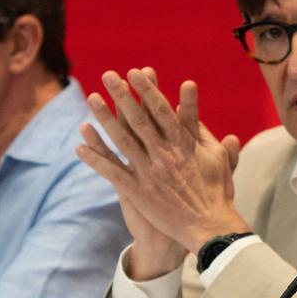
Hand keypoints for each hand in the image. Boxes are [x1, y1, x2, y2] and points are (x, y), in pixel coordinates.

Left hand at [76, 68, 249, 259]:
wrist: (209, 226)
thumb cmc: (217, 190)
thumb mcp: (216, 155)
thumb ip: (202, 130)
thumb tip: (196, 110)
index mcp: (183, 144)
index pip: (162, 110)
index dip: (147, 90)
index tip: (135, 72)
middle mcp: (164, 155)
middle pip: (139, 120)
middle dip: (122, 96)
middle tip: (108, 76)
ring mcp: (149, 173)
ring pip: (122, 141)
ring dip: (104, 119)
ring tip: (91, 99)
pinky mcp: (138, 192)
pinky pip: (112, 172)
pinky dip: (96, 159)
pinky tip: (80, 146)